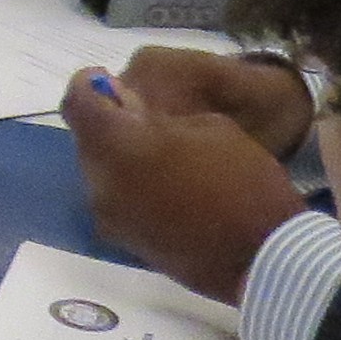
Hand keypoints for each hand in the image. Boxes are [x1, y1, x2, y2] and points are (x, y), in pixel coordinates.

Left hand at [65, 69, 312, 303]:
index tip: (106, 81)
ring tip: (162, 157)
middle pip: (88, 141)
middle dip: (110, 126)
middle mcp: (100, 184)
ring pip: (100, 173)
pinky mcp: (125, 244)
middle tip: (144, 120)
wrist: (262, 258)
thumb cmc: (244, 183)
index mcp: (118, 146)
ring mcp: (109, 219)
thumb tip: (135, 117)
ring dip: (121, 159)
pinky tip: (167, 187)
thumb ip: (161, 118)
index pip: (78, 103)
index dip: (89, 86)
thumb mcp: (210, 127)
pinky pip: (116, 202)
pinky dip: (132, 188)